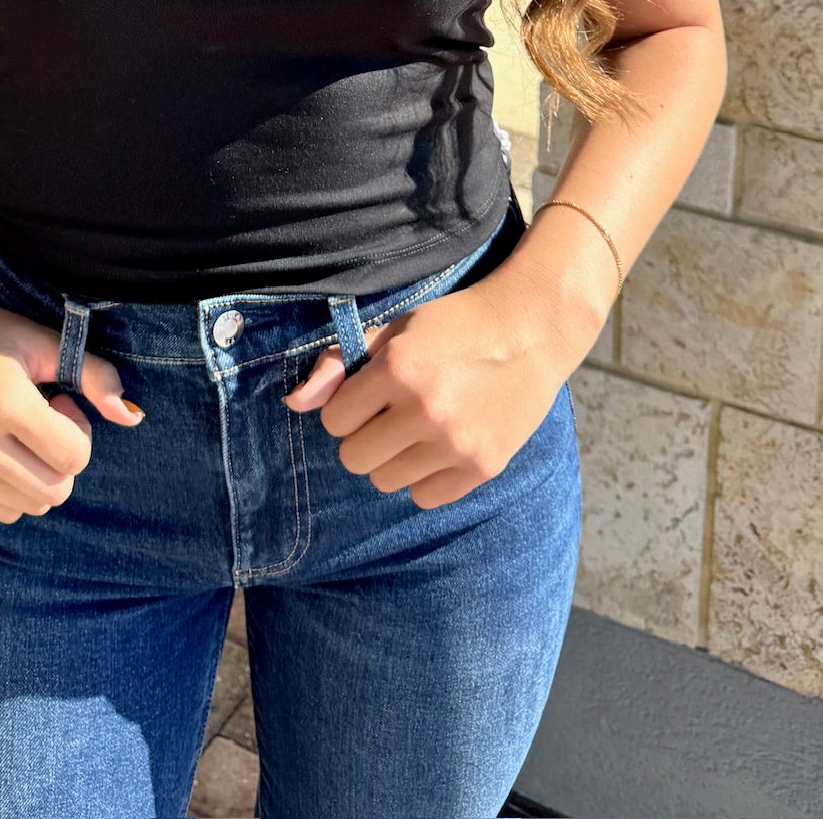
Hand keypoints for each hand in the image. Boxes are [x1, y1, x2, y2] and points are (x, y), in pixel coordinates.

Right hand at [0, 276, 143, 523]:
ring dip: (39, 474)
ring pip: (32, 506)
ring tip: (18, 433)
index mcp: (4, 401)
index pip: (74, 457)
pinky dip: (14, 489)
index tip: (58, 399)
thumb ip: (94, 374)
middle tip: (41, 418)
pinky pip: (3, 512)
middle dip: (62, 456)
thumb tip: (133, 416)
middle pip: (56, 489)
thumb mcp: (42, 341)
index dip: (78, 428)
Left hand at [281, 257, 585, 509]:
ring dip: (393, 459)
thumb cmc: (454, 325)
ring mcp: (456, 443)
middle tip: (390, 415)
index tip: (367, 396)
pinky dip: (425, 478)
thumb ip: (339, 365)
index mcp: (397, 369)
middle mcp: (424, 410)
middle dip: (364, 437)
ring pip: (385, 482)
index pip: (334, 420)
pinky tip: (441, 446)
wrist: (530, 330)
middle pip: (354, 459)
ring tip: (418, 429)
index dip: (346, 408)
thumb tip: (293, 403)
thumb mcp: (395, 331)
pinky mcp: (483, 467)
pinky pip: (425, 498)